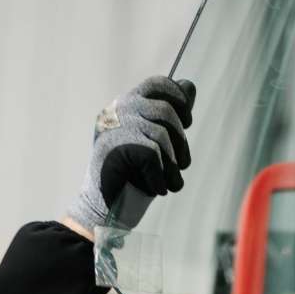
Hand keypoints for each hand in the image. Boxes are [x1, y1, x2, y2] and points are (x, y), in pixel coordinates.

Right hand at [64, 76, 196, 240]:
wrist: (104, 210)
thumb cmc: (131, 177)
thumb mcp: (155, 141)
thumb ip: (171, 115)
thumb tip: (190, 84)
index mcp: (125, 105)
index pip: (157, 85)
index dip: (179, 99)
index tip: (187, 123)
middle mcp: (116, 111)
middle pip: (165, 111)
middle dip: (181, 141)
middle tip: (182, 164)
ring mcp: (114, 128)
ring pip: (161, 135)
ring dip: (173, 165)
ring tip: (171, 181)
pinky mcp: (115, 147)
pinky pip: (152, 155)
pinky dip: (161, 177)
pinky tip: (158, 189)